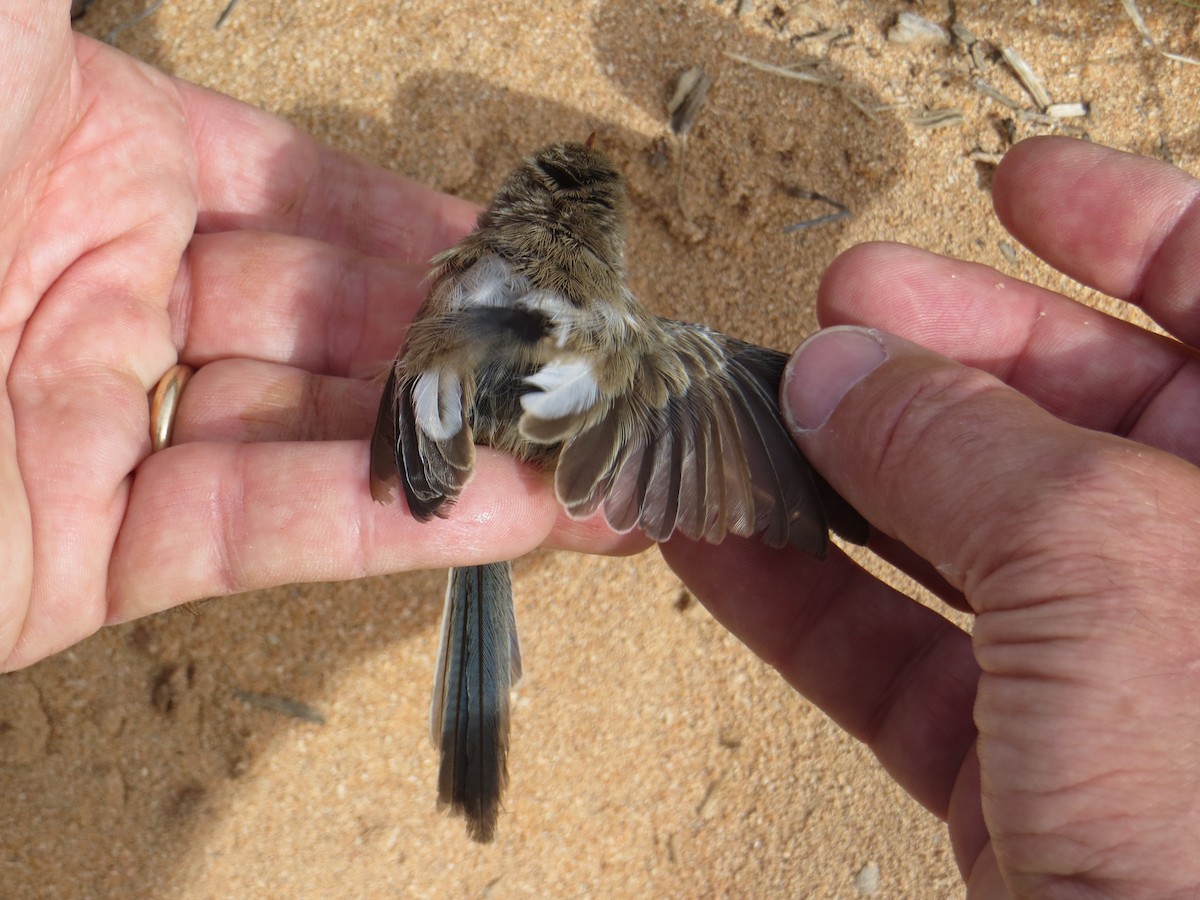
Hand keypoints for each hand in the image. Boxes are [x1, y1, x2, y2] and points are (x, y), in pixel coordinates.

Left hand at [0, 3, 630, 671]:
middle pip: (328, 316)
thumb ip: (63, 0)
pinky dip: (392, 524)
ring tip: (594, 458)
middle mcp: (101, 290)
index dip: (418, 222)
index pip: (301, 192)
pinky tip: (519, 512)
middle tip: (586, 363)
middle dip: (464, 340)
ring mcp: (95, 429)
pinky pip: (262, 531)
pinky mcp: (78, 562)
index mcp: (83, 156)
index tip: (525, 251)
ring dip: (458, 446)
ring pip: (315, 433)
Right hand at [663, 136, 1199, 895]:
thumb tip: (843, 372)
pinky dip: (802, 600)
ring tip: (741, 415)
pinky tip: (713, 543)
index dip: (1128, 225)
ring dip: (841, 477)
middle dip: (946, 352)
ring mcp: (1122, 677)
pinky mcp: (1028, 768)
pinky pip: (901, 655)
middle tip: (839, 312)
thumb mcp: (1100, 563)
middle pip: (1075, 412)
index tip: (1013, 189)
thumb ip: (961, 446)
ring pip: (963, 538)